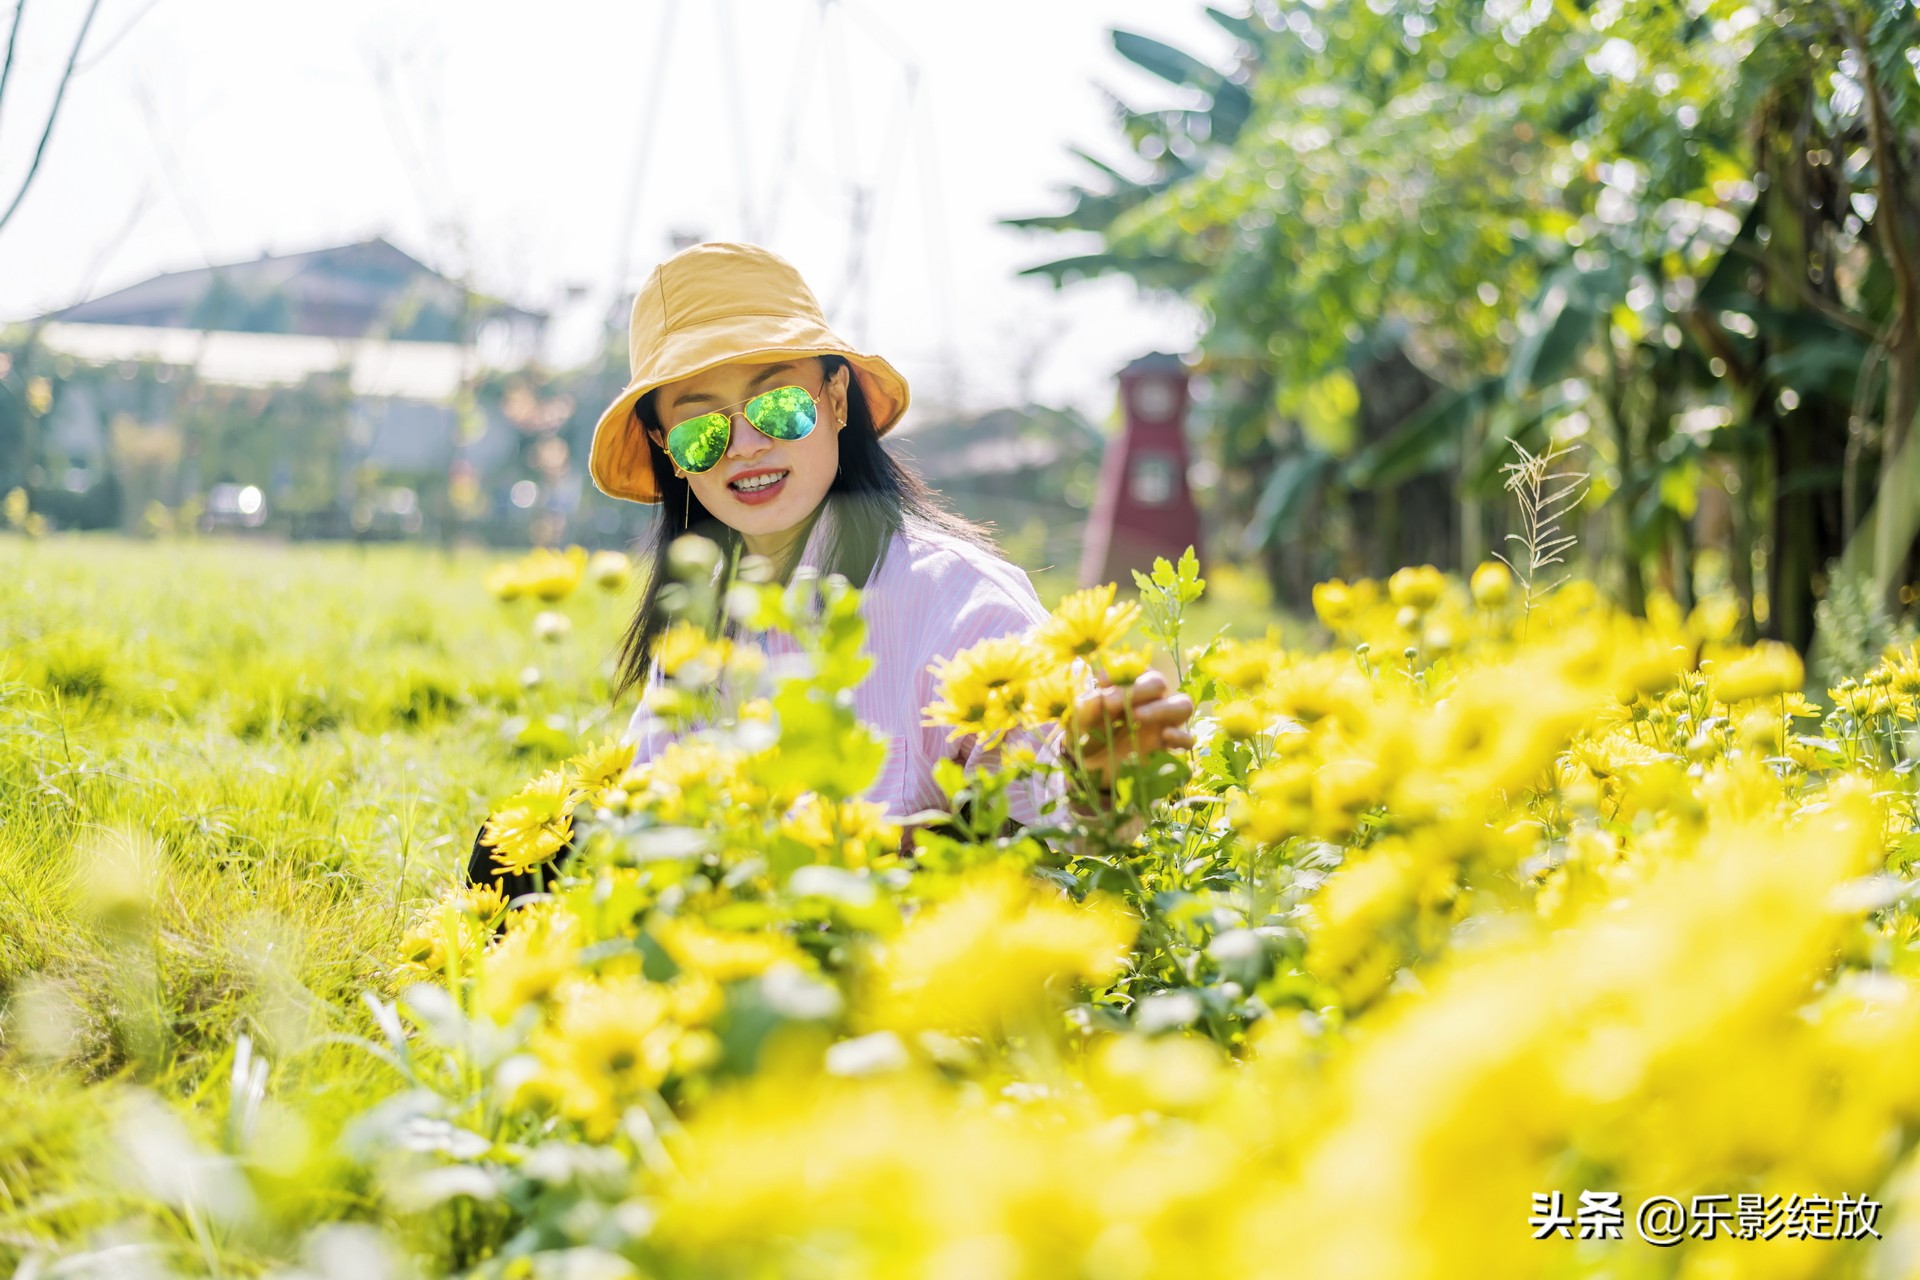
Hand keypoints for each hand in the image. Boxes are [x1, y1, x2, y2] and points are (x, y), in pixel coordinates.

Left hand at [1070, 668, 1195, 791]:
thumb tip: (1099, 697)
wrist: (1090, 770)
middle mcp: (1149, 700)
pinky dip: (1181, 736)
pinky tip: (1164, 736)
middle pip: (1159, 682)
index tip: (1101, 680)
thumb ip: (1086, 710)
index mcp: (1128, 686)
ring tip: (1137, 716)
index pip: (1134, 668)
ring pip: (1182, 705)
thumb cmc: (1086, 736)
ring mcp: (1161, 722)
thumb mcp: (1078, 724)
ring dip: (1163, 707)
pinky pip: (1187, 739)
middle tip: (1112, 703)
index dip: (1121, 670)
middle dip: (1138, 689)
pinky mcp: (1166, 747)